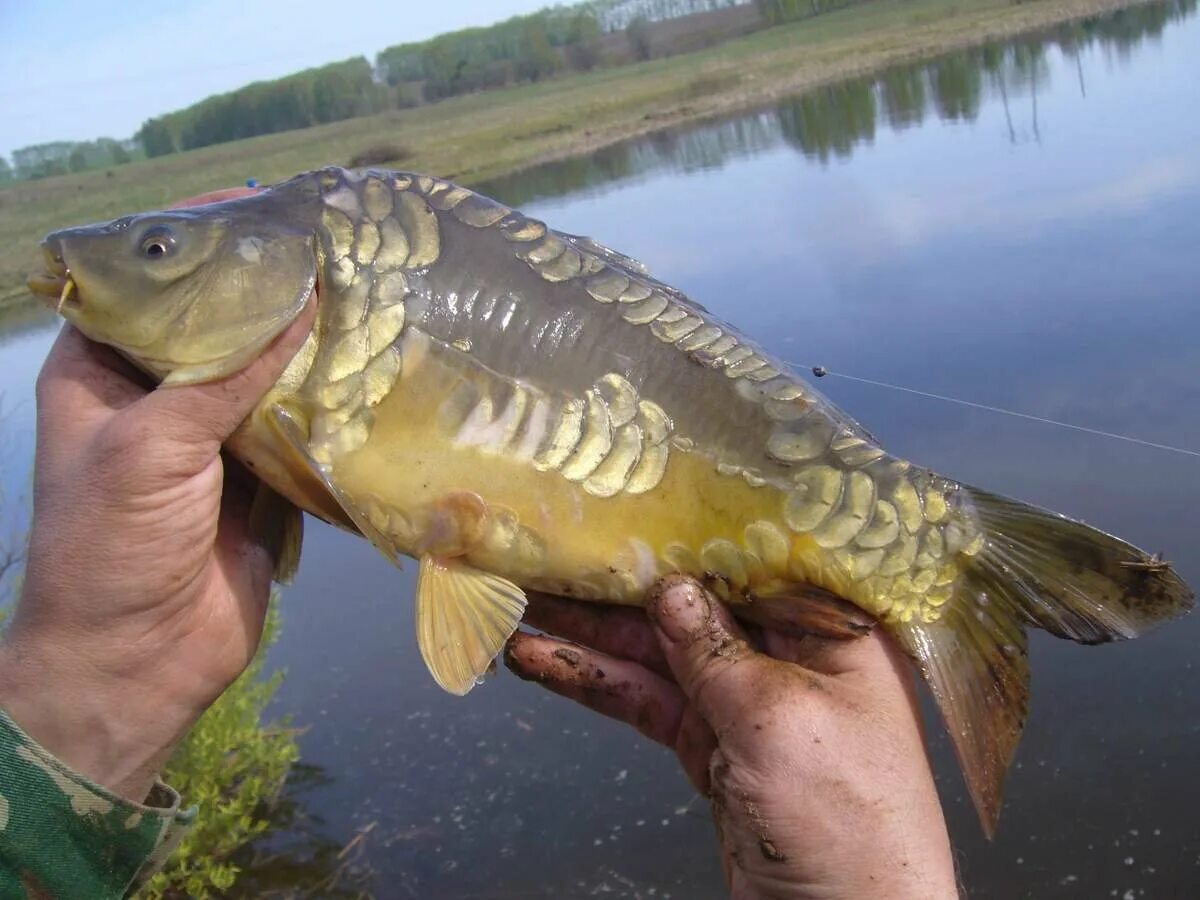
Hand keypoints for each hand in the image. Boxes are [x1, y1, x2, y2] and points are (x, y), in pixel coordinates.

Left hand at [0, 188, 314, 802]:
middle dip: (265, 292)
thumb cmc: (111, 545)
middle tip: (330, 247)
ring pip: (262, 377)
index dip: (191, 244)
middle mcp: (155, 398)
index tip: (257, 205)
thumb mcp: (153, 445)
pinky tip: (369, 372)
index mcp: (101, 375)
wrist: (134, 663)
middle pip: (214, 327)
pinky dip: (327, 406)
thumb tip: (300, 299)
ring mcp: (210, 441)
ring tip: (363, 298)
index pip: (143, 285)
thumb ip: (227, 374)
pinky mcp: (258, 481)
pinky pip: (296, 430)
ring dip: (304, 349)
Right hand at [504, 576, 957, 898]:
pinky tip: (542, 660)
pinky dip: (596, 682)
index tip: (627, 503)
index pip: (754, 560)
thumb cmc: (844, 818)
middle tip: (550, 553)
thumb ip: (714, 649)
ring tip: (522, 603)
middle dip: (622, 584)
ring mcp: (745, 702)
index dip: (688, 532)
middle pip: (694, 603)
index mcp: (831, 628)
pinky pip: (647, 700)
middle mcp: (789, 653)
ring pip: (658, 652)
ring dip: (591, 632)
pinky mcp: (710, 745)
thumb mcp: (776, 717)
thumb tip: (668, 586)